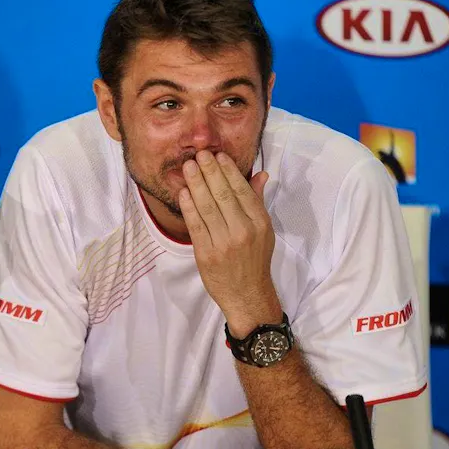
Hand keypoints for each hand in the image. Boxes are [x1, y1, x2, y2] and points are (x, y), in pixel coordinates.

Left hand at [179, 150, 279, 336]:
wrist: (246, 294)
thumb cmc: (254, 259)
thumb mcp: (264, 230)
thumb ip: (257, 201)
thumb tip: (260, 174)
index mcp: (259, 223)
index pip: (242, 190)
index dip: (228, 171)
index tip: (218, 156)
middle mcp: (243, 231)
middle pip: (223, 195)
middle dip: (210, 172)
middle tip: (199, 154)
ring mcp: (224, 243)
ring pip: (207, 207)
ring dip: (196, 184)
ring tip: (188, 167)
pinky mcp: (206, 254)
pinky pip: (196, 225)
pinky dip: (188, 207)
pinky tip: (183, 192)